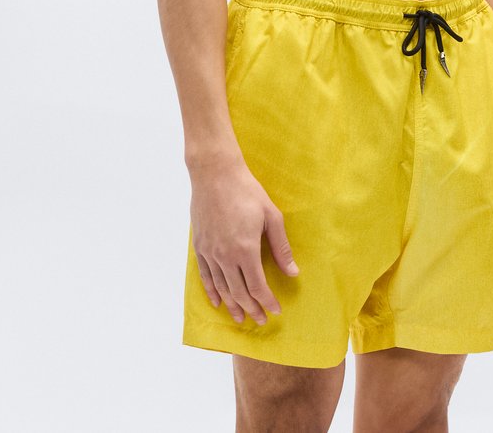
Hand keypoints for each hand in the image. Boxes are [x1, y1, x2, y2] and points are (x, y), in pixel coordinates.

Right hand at [189, 159, 299, 324]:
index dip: (267, 301)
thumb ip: (281, 247)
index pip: (257, 287)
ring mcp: (210, 253)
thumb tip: (293, 272)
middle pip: (239, 292)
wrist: (215, 174)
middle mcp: (225, 257)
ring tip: (241, 317)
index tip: (276, 310)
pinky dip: (212, 292)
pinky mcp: (199, 247)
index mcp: (246, 250)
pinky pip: (205, 276)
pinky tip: (218, 301)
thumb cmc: (247, 191)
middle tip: (261, 319)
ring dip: (232, 305)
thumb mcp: (271, 216)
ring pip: (222, 288)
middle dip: (252, 309)